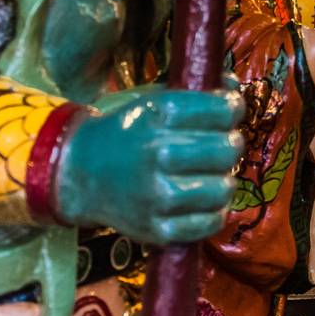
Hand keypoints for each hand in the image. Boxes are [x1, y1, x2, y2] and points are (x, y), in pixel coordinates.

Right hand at [54, 87, 243, 243]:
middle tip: (220, 144)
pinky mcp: (157, 229)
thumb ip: (197, 92)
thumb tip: (235, 87)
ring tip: (211, 174)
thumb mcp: (153, 100)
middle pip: (228, 148)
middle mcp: (159, 153)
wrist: (79, 172)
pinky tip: (202, 200)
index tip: (229, 111)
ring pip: (224, 188)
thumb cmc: (125, 131)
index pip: (223, 110)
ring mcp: (158, 195)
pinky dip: (213, 212)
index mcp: (159, 114)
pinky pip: (209, 222)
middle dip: (230, 143)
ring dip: (223, 179)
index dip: (233, 108)